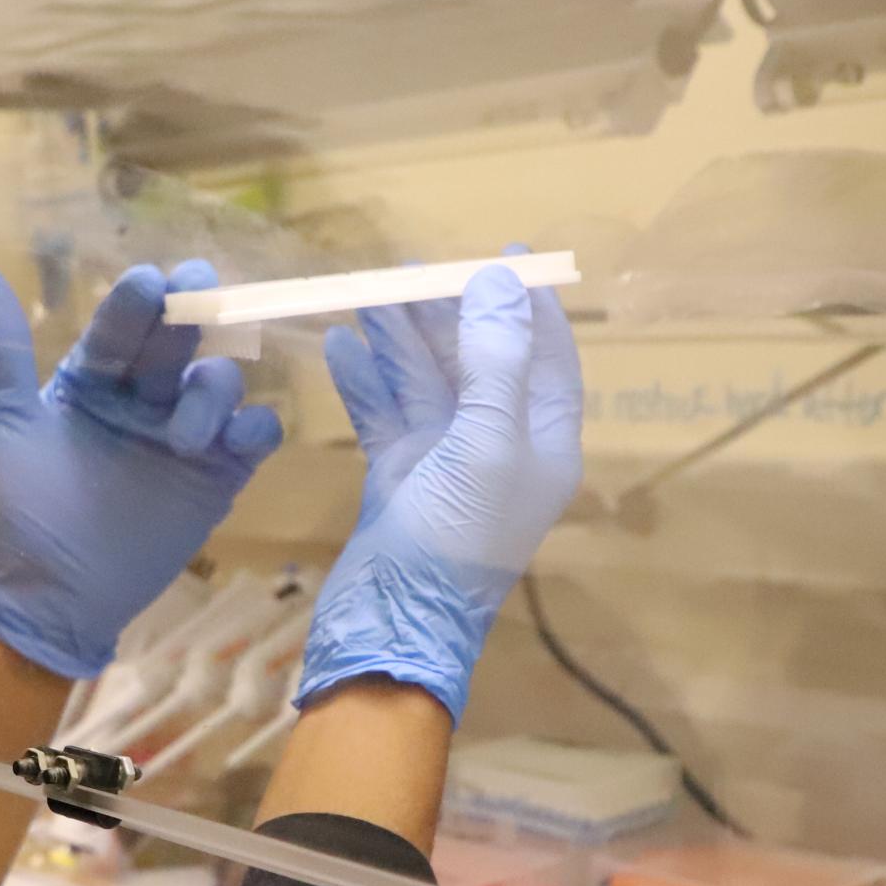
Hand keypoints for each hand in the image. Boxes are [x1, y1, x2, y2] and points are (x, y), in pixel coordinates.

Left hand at [0, 262, 284, 678]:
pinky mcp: (219, 476)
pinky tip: (232, 441)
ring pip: (221, 378)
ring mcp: (186, 434)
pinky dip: (256, 427)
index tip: (147, 285)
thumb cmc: (20, 508)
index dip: (137, 298)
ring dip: (212, 388)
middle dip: (194, 306)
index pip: (123, 322)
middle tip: (197, 294)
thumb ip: (2, 351)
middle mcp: (145, 395)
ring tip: (183, 435)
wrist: (53, 593)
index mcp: (94, 377)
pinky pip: (256, 433)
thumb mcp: (0, 424)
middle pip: (181, 334)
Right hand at [302, 255, 581, 719]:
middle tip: (411, 268)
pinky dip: (365, 380)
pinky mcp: (398, 479)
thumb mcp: (487, 444)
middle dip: (447, 313)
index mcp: (540, 444)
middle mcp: (499, 449)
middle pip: (479, 361)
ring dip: (399, 338)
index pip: (545, 357)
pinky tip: (340, 344)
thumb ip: (496, 359)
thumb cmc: (454, 540)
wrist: (390, 629)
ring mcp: (445, 464)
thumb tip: (498, 280)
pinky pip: (385, 415)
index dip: (526, 306)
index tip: (500, 256)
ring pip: (426, 383)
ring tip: (366, 291)